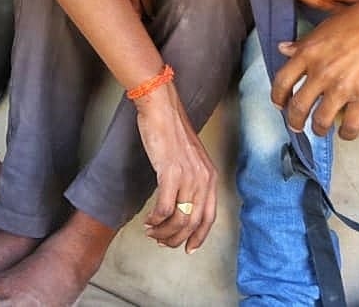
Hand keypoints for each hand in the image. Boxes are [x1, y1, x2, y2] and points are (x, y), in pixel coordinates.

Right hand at [134, 80, 217, 252]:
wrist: (161, 109)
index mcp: (210, 176)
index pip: (209, 217)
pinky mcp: (170, 173)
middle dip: (175, 238)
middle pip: (192, 223)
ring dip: (163, 231)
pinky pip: (164, 207)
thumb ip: (190, 179)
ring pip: (178, 219)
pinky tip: (148, 220)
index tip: (187, 248)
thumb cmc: (170, 130)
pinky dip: (155, 219)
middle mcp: (203, 179)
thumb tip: (179, 204)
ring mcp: (188, 176)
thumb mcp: (189, 158)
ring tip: (151, 231)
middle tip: (161, 241)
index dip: (198, 237)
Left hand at [270, 0, 358, 139]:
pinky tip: (346, 132)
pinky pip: (351, 125)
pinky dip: (346, 133)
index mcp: (308, 52)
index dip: (277, 97)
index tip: (279, 104)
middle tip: (296, 125)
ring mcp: (342, 87)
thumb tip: (284, 48)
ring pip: (321, 120)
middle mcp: (321, 72)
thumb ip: (304, 42)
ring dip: (318, 129)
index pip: (282, 81)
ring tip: (320, 130)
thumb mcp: (327, 25)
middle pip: (298, 106)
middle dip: (294, 121)